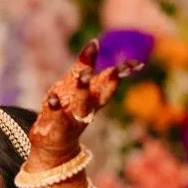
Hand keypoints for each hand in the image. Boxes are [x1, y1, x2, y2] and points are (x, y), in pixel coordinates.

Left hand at [28, 39, 142, 162]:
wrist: (53, 145)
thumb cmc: (66, 109)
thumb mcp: (73, 86)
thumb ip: (84, 66)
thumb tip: (94, 42)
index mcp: (94, 98)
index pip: (110, 84)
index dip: (122, 74)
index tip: (134, 64)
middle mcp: (87, 110)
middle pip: (99, 94)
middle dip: (107, 82)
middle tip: (112, 69)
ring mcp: (73, 121)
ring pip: (81, 106)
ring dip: (83, 91)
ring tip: (83, 76)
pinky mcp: (56, 130)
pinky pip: (57, 119)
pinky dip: (56, 109)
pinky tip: (52, 98)